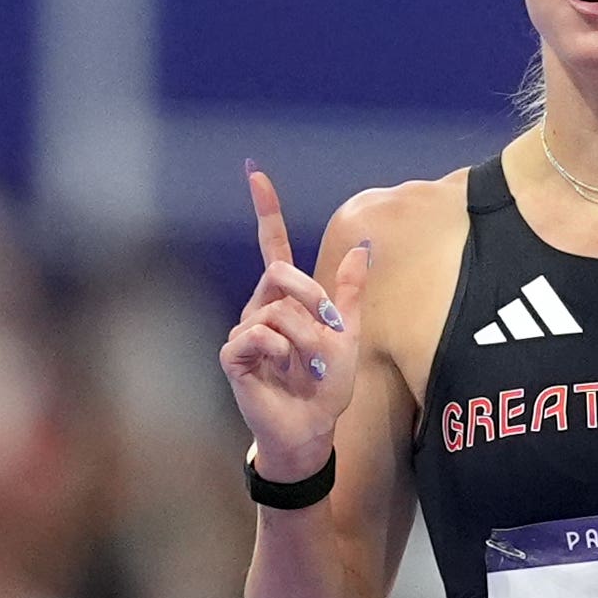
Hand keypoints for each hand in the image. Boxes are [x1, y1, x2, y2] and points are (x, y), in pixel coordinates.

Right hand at [219, 163, 369, 477]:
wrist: (312, 426)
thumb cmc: (326, 384)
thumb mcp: (349, 334)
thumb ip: (351, 293)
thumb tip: (364, 247)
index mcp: (287, 298)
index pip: (274, 246)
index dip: (266, 209)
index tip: (255, 172)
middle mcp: (261, 306)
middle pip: (281, 272)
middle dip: (313, 297)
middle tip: (331, 329)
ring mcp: (244, 329)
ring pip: (278, 310)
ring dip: (306, 339)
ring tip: (309, 365)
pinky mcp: (233, 354)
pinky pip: (259, 335)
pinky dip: (282, 352)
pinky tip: (284, 369)